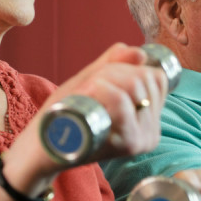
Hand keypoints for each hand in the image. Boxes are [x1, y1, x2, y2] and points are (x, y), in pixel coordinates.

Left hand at [33, 43, 169, 162]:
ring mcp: (141, 140)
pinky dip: (103, 89)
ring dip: (104, 77)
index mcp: (149, 119)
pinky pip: (122, 102)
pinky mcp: (126, 145)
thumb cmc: (65, 115)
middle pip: (145, 78)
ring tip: (86, 93)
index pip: (157, 77)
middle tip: (89, 85)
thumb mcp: (92, 83)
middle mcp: (151, 132)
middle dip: (114, 70)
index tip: (103, 77)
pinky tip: (89, 93)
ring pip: (134, 86)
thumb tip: (140, 53)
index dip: (130, 66)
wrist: (43, 147)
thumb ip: (114, 64)